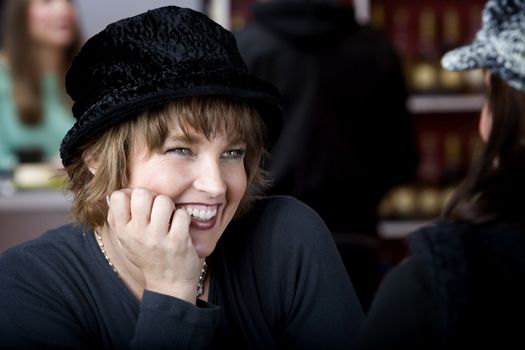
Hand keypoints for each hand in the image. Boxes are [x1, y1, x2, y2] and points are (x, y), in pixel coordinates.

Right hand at [107, 187, 202, 301]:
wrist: (169, 284)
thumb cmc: (148, 256)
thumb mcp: (126, 241)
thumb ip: (118, 218)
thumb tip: (120, 192)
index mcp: (122, 231)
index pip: (118, 197)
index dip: (132, 194)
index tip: (142, 205)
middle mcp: (137, 234)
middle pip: (142, 193)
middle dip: (154, 196)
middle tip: (158, 210)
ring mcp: (157, 238)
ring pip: (164, 201)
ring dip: (170, 207)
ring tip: (170, 219)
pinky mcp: (177, 241)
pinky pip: (182, 214)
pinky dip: (184, 218)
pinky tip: (180, 228)